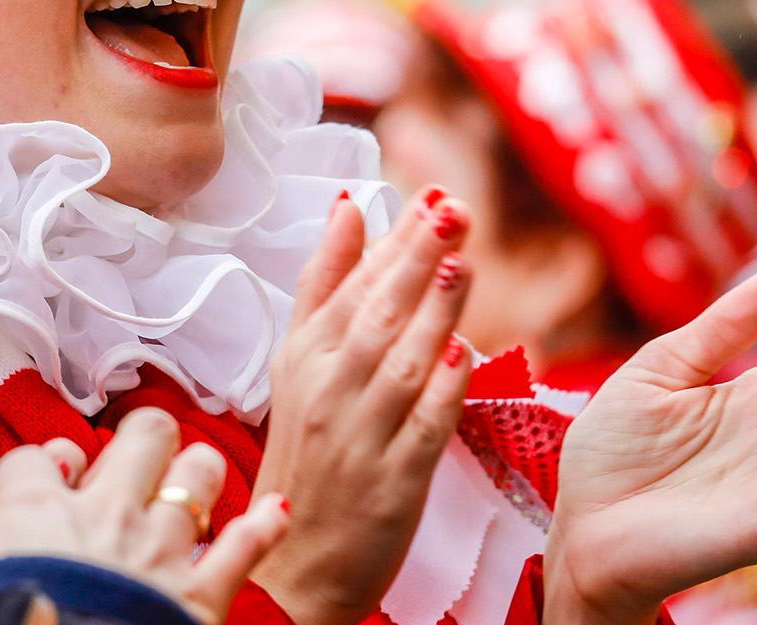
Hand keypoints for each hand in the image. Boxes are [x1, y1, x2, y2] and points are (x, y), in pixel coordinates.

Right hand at [0, 413, 289, 624]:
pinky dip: (263, 528)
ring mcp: (158, 550)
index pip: (28, 458)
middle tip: (134, 464)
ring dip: (199, 478)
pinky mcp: (200, 596)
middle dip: (141, 442)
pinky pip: (247, 545)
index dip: (32, 473)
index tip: (33, 493)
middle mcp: (101, 515)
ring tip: (193, 489)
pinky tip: (273, 515)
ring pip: (200, 472)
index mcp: (30, 513)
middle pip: (139, 434)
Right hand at [249, 189, 474, 624]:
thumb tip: (349, 207)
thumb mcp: (298, 362)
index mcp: (302, 356)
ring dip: (433, 311)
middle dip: (414, 257)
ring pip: (400, 363)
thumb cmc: (306, 453)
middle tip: (450, 208)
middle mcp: (327, 390)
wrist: (293, 562)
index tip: (422, 193)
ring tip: (462, 259)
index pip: (346, 284)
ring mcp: (359, 436)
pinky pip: (421, 428)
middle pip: (374, 314)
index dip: (388, 238)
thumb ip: (326, 283)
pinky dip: (441, 392)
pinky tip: (463, 354)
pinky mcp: (393, 482)